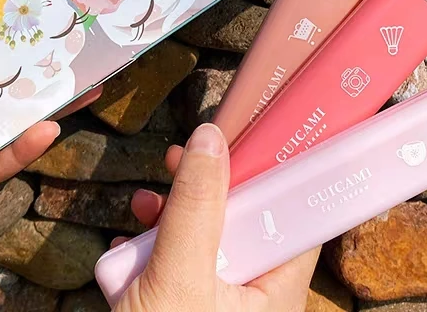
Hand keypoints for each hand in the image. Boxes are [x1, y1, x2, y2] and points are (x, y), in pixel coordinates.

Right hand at [114, 123, 318, 310]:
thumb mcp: (180, 276)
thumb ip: (197, 207)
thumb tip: (212, 137)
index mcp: (276, 288)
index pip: (296, 213)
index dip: (278, 169)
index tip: (257, 132)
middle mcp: (254, 293)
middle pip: (245, 216)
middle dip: (211, 185)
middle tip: (185, 156)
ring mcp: (218, 300)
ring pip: (207, 236)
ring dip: (175, 212)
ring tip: (146, 203)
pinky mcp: (186, 305)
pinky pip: (179, 261)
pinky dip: (156, 243)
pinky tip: (130, 237)